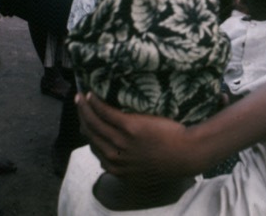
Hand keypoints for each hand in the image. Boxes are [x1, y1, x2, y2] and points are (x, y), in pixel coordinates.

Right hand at [77, 93, 197, 179]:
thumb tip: (120, 157)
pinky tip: (92, 95)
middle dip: (82, 118)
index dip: (89, 134)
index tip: (86, 123)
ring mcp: (121, 142)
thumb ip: (129, 166)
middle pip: (91, 134)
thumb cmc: (170, 160)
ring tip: (81, 97)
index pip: (95, 149)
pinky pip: (106, 113)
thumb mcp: (144, 171)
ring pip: (94, 123)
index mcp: (116, 168)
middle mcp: (114, 156)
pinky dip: (96, 103)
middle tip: (79, 104)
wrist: (186, 153)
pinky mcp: (130, 127)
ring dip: (84, 108)